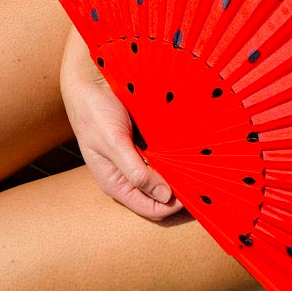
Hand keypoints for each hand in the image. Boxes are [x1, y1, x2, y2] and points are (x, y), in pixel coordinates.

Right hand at [60, 28, 182, 219]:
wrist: (91, 81)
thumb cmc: (94, 113)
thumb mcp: (113, 143)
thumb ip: (136, 171)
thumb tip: (165, 196)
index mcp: (115, 183)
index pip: (151, 209)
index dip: (173, 206)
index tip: (193, 192)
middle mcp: (127, 176)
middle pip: (160, 196)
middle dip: (179, 191)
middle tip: (201, 179)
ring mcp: (137, 159)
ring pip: (165, 177)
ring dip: (179, 173)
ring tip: (197, 164)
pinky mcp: (144, 143)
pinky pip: (164, 157)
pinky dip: (176, 156)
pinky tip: (187, 148)